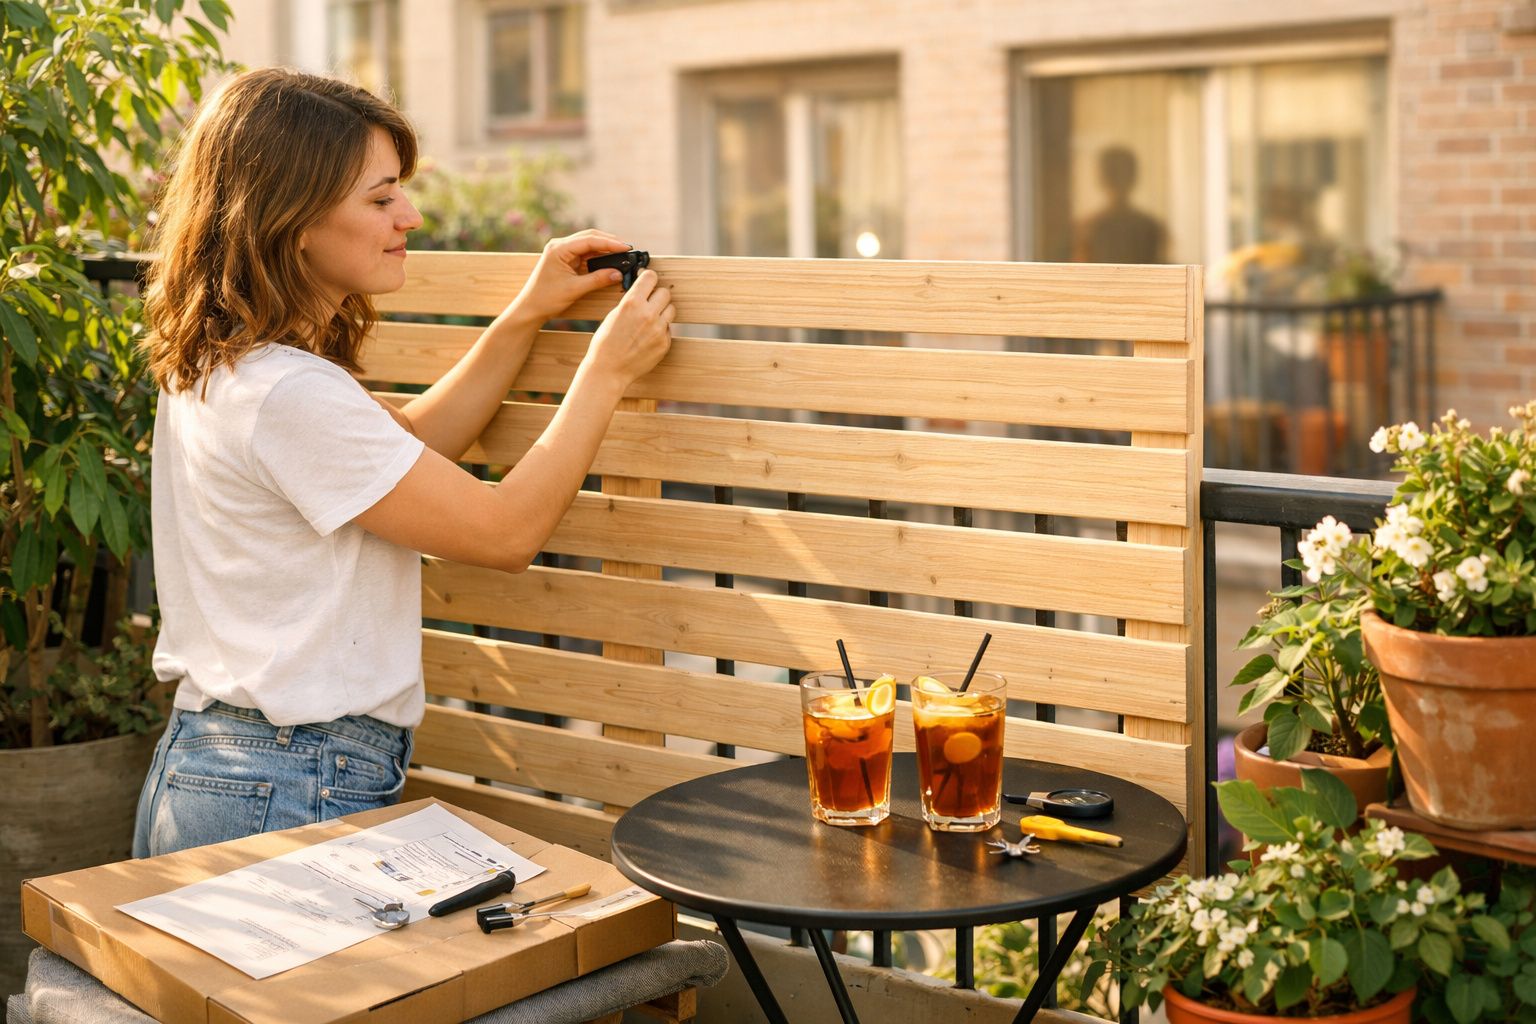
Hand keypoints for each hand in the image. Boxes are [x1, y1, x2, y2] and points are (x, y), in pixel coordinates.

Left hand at [511, 229, 630, 322]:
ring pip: (588, 244)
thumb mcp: (575, 289)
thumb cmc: (547, 298)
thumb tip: (618, 273)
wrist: (531, 307)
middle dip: (609, 242)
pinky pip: (585, 253)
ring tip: (621, 253)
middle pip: (590, 237)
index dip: (609, 243)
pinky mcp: (565, 258)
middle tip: (627, 249)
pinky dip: (598, 256)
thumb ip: (598, 279)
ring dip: (604, 248)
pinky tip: (609, 260)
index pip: (589, 240)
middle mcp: (559, 245)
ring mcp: (562, 251)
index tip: (625, 248)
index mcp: (559, 249)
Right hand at [584, 268, 673, 389]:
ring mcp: (659, 329)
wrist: (609, 370)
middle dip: (658, 296)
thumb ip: (631, 302)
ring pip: (671, 310)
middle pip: (665, 292)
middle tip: (650, 302)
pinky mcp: (665, 343)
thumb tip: (642, 291)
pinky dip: (661, 330)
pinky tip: (648, 337)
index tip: (648, 281)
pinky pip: (668, 329)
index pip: (651, 277)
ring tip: (650, 320)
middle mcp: (648, 314)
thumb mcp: (613, 315)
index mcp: (632, 303)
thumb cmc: (606, 343)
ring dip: (663, 312)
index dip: (649, 278)